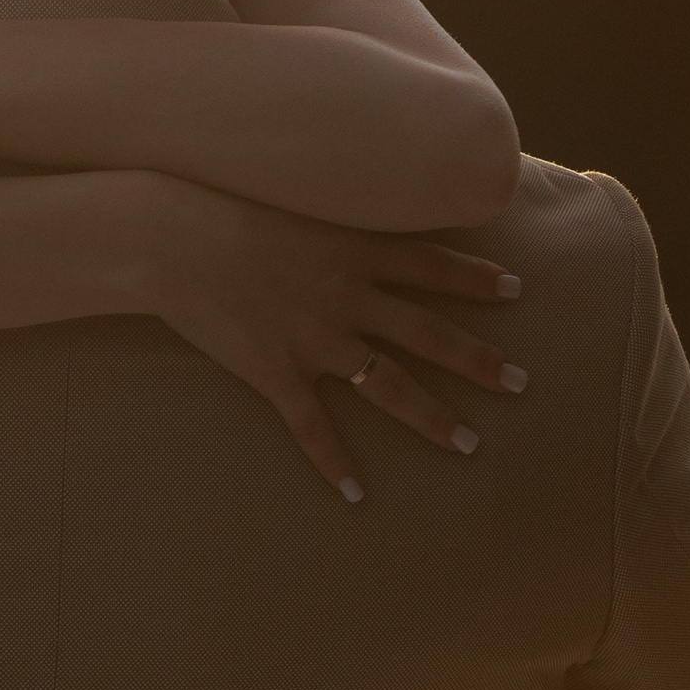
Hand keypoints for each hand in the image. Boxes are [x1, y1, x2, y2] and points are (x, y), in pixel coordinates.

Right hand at [141, 178, 526, 495]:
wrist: (168, 236)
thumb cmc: (216, 203)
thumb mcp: (287, 196)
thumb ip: (321, 211)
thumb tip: (341, 207)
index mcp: (352, 251)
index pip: (431, 266)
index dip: (475, 279)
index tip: (516, 290)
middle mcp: (348, 298)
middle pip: (428, 334)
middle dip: (479, 361)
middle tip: (521, 385)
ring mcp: (315, 339)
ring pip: (389, 386)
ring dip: (432, 418)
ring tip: (469, 444)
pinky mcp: (276, 372)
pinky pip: (313, 426)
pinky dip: (334, 462)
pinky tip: (356, 493)